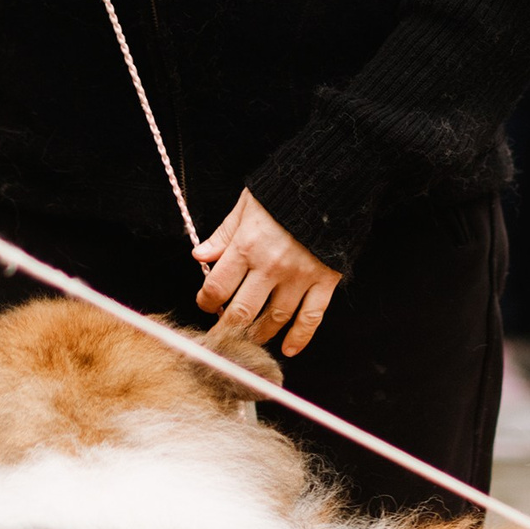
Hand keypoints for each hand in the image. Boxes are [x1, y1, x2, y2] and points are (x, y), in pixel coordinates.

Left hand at [193, 189, 341, 355]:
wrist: (330, 181)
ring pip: (273, 320)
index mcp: (246, 246)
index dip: (205, 302)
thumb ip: (223, 234)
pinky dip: (300, 337)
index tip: (206, 304)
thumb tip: (199, 256)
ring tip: (250, 337)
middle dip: (226, 328)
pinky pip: (311, 317)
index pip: (216, 288)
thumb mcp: (246, 206)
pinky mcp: (324, 280)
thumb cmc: (284, 191)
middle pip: (241, 312)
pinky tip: (289, 348)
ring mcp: (299, 277)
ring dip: (258, 334)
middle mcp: (270, 266)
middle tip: (221, 334)